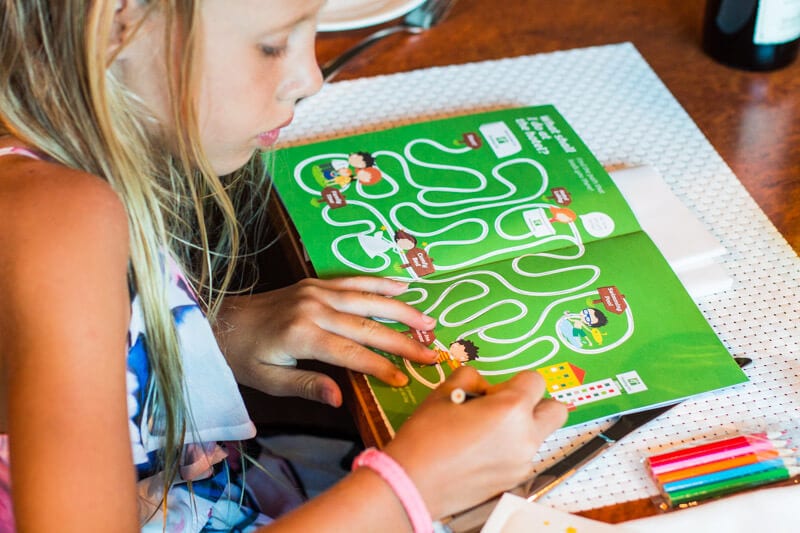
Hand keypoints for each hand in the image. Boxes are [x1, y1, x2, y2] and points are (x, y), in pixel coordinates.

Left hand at [215, 276, 437, 405]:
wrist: (221, 320)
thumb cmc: (243, 356)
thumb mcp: (267, 380)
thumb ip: (306, 386)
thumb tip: (341, 398)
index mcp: (302, 335)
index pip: (351, 353)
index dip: (380, 367)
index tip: (405, 379)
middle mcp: (313, 308)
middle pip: (367, 325)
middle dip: (403, 340)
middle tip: (432, 352)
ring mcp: (316, 291)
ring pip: (367, 300)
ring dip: (401, 309)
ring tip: (428, 321)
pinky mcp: (315, 283)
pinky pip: (353, 281)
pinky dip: (379, 283)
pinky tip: (402, 285)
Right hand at [384, 366, 567, 518]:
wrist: (412, 482)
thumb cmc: (426, 436)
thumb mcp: (445, 391)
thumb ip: (472, 378)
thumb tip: (483, 386)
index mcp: (511, 409)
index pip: (536, 380)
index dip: (514, 381)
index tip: (493, 390)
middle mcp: (525, 437)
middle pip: (555, 411)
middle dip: (535, 403)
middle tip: (505, 406)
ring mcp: (522, 462)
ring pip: (538, 435)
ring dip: (522, 428)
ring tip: (485, 431)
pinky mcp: (514, 480)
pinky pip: (524, 456)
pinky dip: (511, 449)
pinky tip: (481, 451)